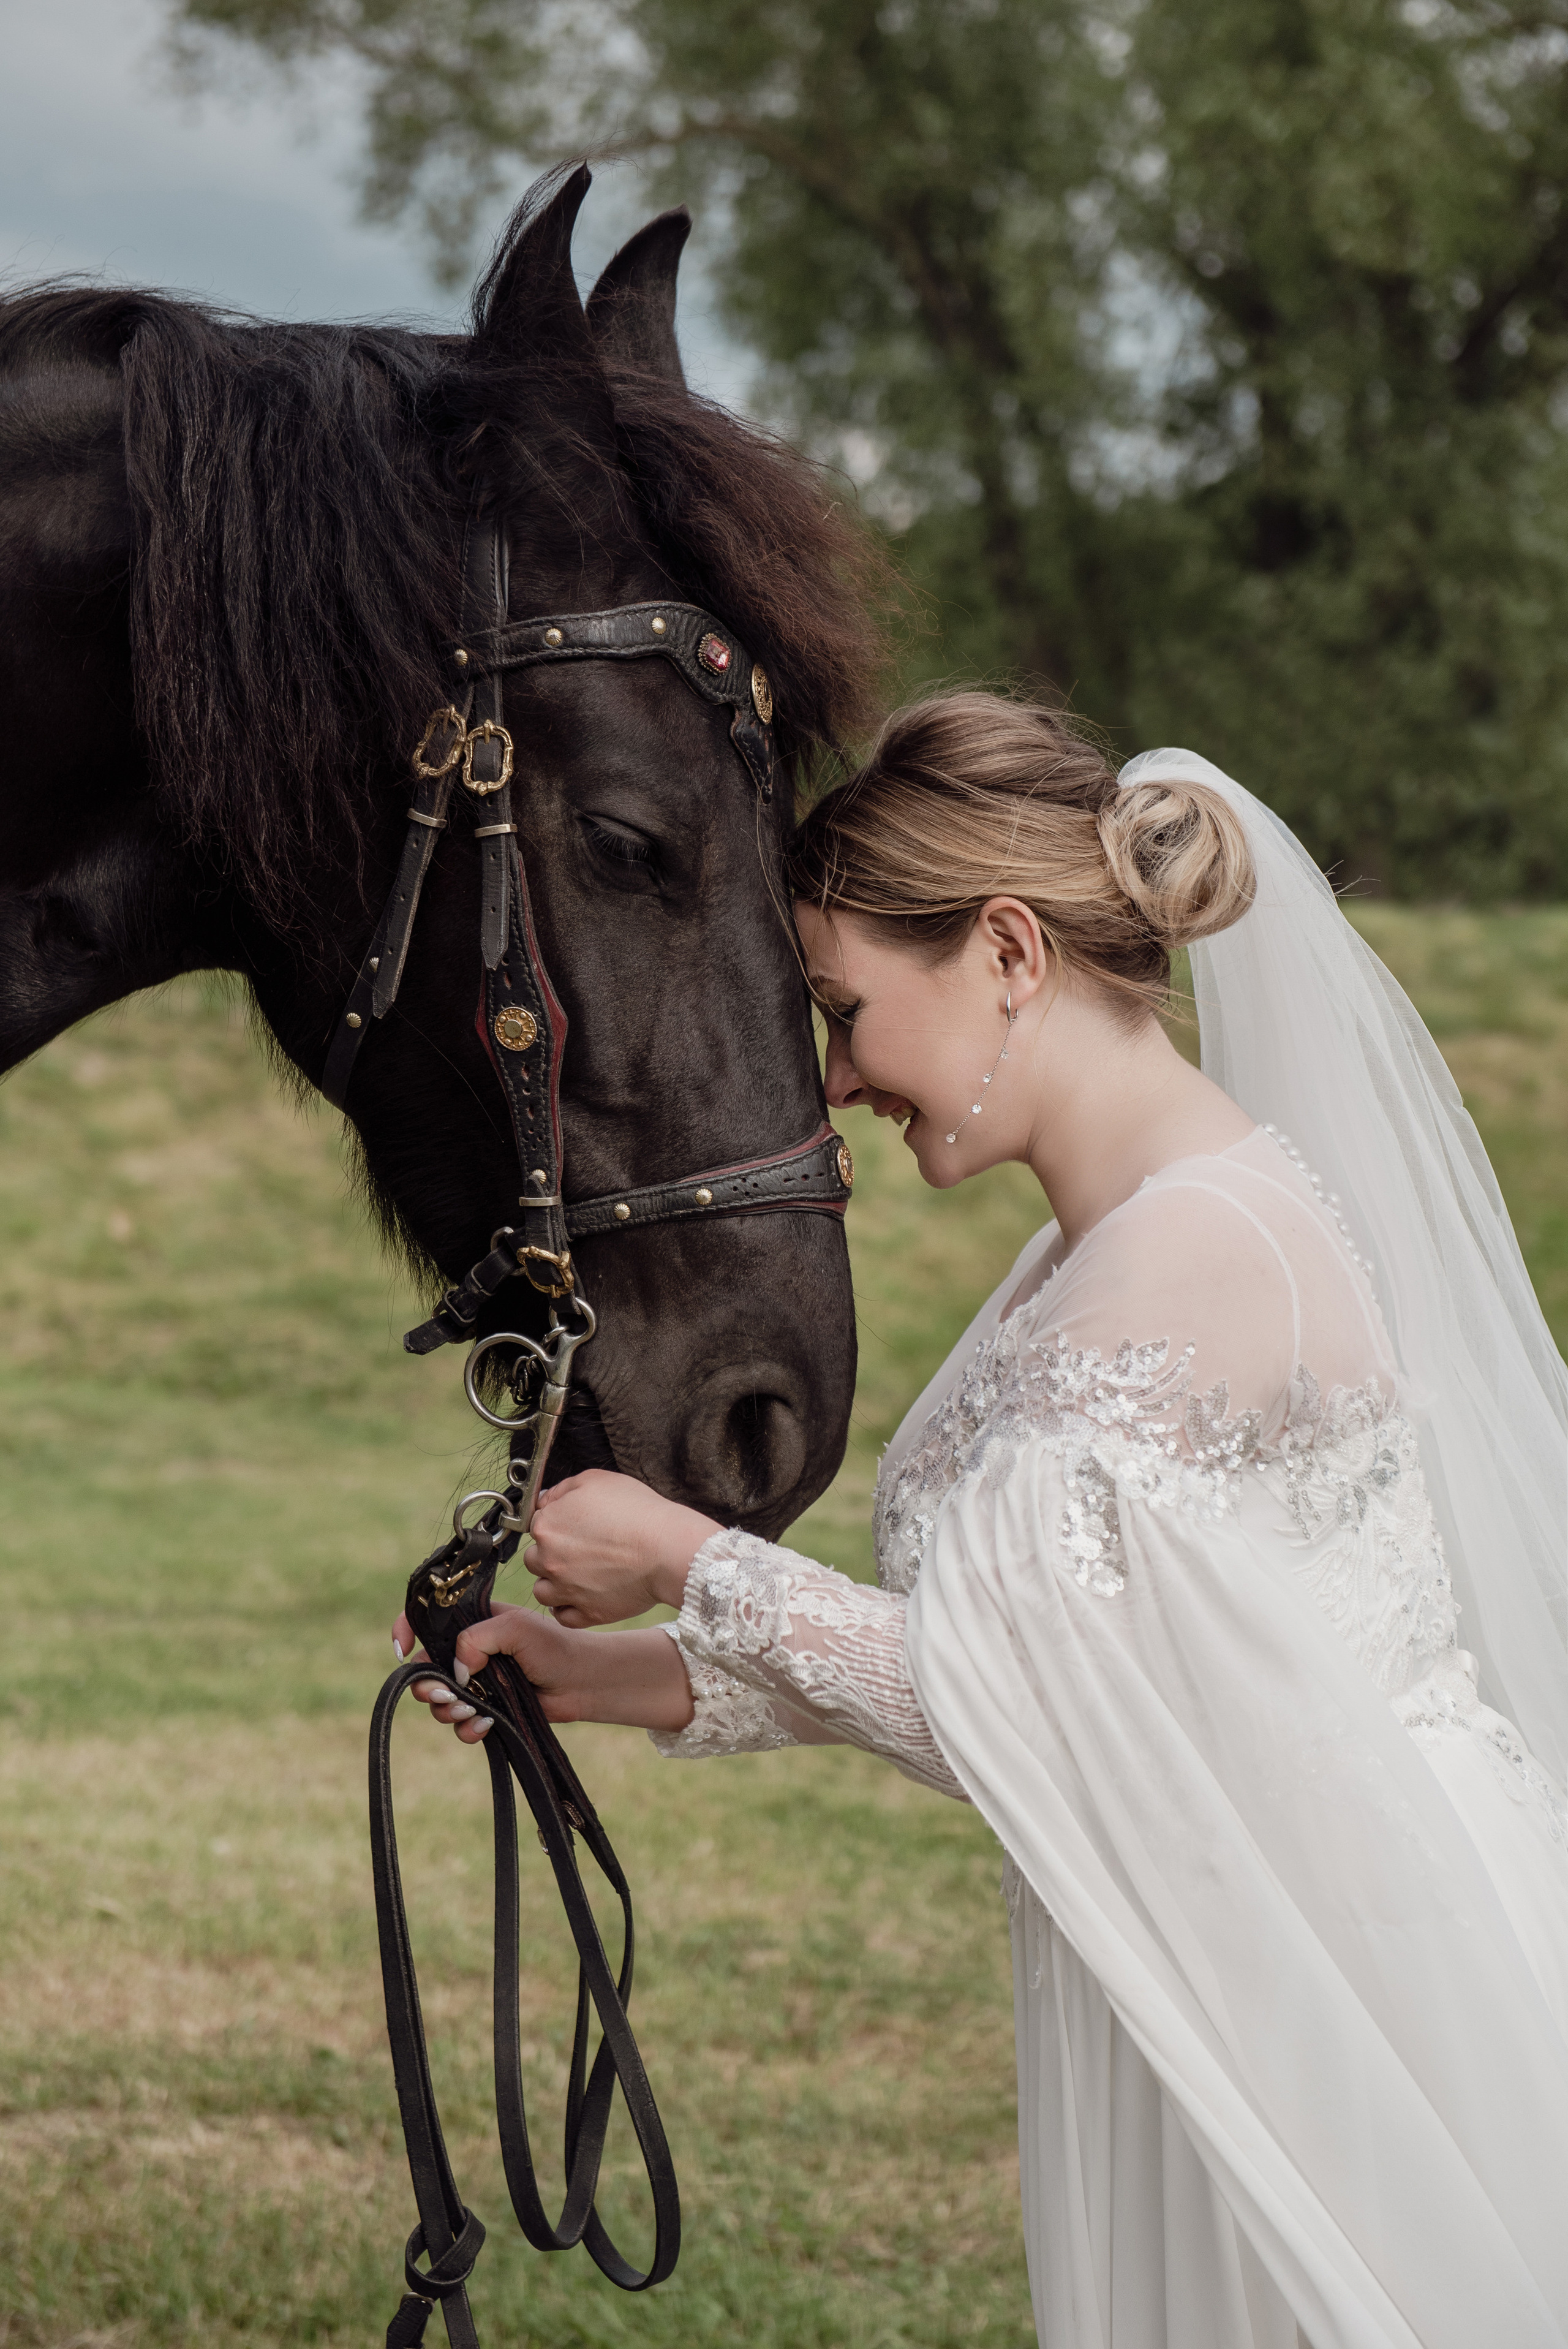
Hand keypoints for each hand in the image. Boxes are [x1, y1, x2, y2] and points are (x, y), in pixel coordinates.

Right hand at [392, 1603, 694, 1738]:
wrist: (582, 1682)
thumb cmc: (554, 1647)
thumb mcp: (515, 1628)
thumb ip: (477, 1638)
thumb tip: (457, 1669)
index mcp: (472, 1622)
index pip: (427, 1620)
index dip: (407, 1630)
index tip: (402, 1649)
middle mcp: (468, 1652)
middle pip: (425, 1669)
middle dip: (428, 1686)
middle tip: (446, 1695)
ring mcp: (476, 1683)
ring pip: (439, 1702)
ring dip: (448, 1710)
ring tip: (472, 1710)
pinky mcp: (487, 1711)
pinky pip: (461, 1725)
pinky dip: (467, 1729)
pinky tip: (486, 1725)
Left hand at [526, 1469, 718, 1625]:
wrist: (667, 1548)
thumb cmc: (638, 1511)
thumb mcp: (597, 1480)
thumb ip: (563, 1488)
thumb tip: (546, 1499)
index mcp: (547, 1526)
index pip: (536, 1525)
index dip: (556, 1523)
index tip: (574, 1525)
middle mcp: (549, 1560)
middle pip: (534, 1559)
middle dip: (551, 1554)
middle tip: (580, 1549)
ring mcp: (566, 1590)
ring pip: (543, 1592)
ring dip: (555, 1584)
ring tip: (579, 1576)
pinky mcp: (587, 1613)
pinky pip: (563, 1616)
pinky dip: (569, 1608)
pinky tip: (583, 1596)